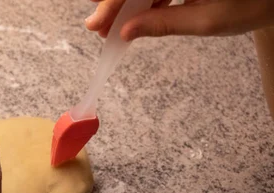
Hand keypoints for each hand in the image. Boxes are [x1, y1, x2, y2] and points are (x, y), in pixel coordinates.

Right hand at [85, 0, 273, 40]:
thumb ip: (164, 24)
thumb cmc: (253, 3)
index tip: (96, 24)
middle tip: (98, 26)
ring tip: (112, 26)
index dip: (113, 3)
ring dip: (125, 2)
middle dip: (113, 1)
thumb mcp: (207, 20)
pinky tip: (134, 16)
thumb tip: (128, 31)